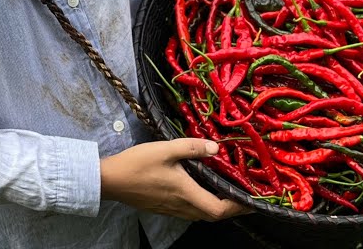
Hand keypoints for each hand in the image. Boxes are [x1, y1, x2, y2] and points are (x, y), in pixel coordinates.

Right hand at [99, 138, 247, 220]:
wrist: (110, 180)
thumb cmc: (137, 165)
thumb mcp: (165, 149)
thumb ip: (192, 147)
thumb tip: (215, 147)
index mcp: (187, 193)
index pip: (220, 209)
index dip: (239, 207)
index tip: (252, 200)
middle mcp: (182, 206)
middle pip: (213, 215)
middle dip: (231, 208)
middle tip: (243, 196)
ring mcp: (171, 210)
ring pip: (201, 214)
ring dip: (216, 207)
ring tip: (224, 193)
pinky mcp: (162, 208)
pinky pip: (189, 211)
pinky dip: (201, 204)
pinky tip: (198, 191)